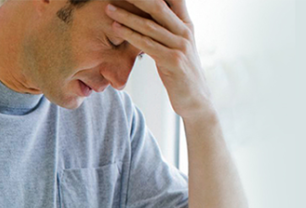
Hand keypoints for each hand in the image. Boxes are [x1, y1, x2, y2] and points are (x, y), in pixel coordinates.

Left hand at [106, 0, 214, 120]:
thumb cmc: (180, 72)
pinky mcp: (174, 61)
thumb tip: (149, 16)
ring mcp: (180, 46)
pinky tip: (116, 28)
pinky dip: (130, 35)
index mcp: (186, 24)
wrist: (195, 100)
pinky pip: (147, 45)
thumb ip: (165, 29)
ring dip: (126, 16)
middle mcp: (185, 32)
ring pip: (149, 26)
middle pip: (158, 7)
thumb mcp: (176, 46)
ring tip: (109, 9)